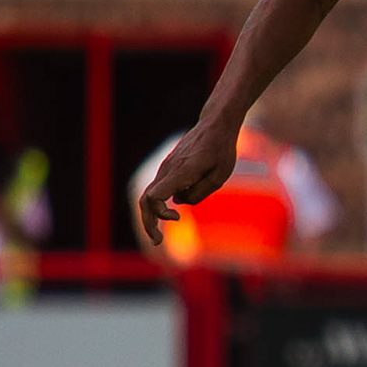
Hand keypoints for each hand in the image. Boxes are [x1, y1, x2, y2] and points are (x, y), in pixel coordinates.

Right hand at [135, 120, 238, 244]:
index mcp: (180, 172)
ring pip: (148, 195)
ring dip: (151, 216)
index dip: (158, 213)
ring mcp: (166, 168)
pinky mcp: (168, 168)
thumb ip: (199, 193)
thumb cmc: (221, 150)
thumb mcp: (219, 176)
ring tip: (158, 236)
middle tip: (158, 242)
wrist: (215, 125)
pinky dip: (157, 205)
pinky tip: (170, 214)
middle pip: (146, 200)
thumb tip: (179, 202)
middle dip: (149, 223)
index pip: (154, 196)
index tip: (177, 217)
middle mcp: (168, 170)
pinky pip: (156, 189)